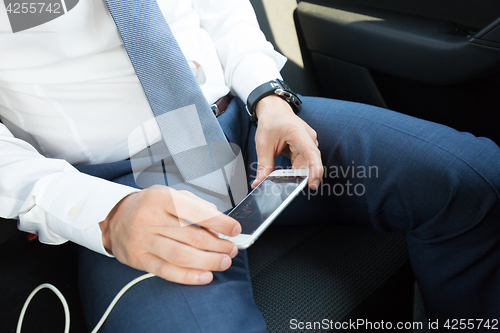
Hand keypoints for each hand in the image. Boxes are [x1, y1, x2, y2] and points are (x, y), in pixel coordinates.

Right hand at [99, 185, 240, 284]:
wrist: (114, 218)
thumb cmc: (148, 206)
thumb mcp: (170, 194)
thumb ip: (196, 205)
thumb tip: (219, 223)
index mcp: (160, 198)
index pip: (196, 212)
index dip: (220, 223)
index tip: (235, 229)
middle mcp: (150, 219)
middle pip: (191, 237)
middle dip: (218, 245)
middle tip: (232, 249)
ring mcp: (143, 241)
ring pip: (181, 256)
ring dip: (208, 261)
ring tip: (224, 262)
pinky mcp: (139, 259)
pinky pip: (167, 271)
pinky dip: (189, 276)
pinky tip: (205, 276)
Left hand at [252, 95, 322, 188]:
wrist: (274, 110)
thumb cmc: (271, 121)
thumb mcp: (263, 144)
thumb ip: (264, 165)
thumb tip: (259, 182)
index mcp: (298, 133)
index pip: (312, 154)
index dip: (314, 170)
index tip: (312, 184)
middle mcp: (308, 138)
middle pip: (310, 163)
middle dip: (302, 178)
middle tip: (289, 190)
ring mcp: (308, 144)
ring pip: (306, 165)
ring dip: (296, 175)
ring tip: (284, 182)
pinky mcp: (305, 149)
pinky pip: (303, 164)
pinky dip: (294, 171)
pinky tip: (285, 175)